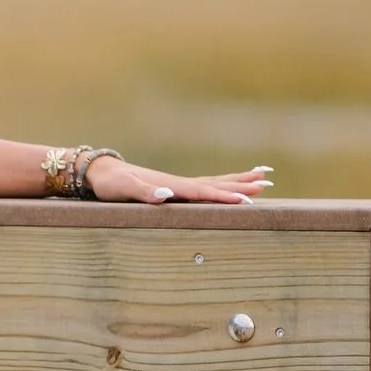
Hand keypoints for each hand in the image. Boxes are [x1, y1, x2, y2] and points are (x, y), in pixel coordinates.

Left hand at [83, 157, 272, 204]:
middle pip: (217, 183)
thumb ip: (143, 193)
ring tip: (263, 177)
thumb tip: (166, 196)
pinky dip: (221, 185)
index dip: (225, 196)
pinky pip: (203, 186)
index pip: (204, 192)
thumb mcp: (123, 189)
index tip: (247, 200)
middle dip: (242, 184)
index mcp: (171, 185)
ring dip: (238, 181)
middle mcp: (179, 183)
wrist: (101, 171)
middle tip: (269, 182)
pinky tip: (228, 186)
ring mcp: (177, 184)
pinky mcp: (173, 188)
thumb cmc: (110, 183)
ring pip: (214, 182)